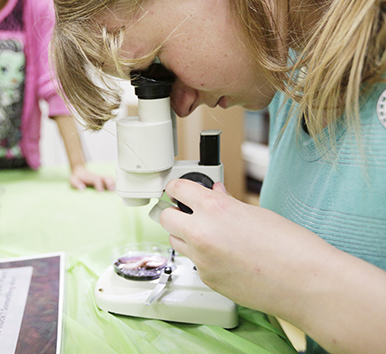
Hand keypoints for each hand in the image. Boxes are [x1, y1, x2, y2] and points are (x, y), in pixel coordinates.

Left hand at [69, 164, 114, 190]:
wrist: (79, 171)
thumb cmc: (77, 177)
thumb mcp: (73, 179)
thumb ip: (76, 183)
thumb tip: (82, 188)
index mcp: (90, 177)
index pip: (96, 180)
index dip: (99, 185)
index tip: (101, 191)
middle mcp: (97, 177)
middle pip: (106, 177)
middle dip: (110, 183)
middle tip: (112, 190)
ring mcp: (101, 178)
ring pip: (110, 179)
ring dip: (114, 184)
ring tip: (116, 192)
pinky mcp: (103, 180)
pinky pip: (110, 180)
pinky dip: (114, 184)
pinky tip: (117, 191)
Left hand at [159, 178, 329, 313]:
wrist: (307, 284)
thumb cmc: (291, 247)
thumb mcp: (257, 213)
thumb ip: (227, 202)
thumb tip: (214, 193)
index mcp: (214, 208)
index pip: (176, 188)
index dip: (177, 187)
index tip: (178, 189)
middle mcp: (201, 233)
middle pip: (165, 216)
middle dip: (175, 212)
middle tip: (188, 211)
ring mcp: (202, 259)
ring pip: (176, 241)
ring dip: (186, 234)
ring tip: (210, 234)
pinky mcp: (207, 279)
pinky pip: (194, 262)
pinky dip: (203, 257)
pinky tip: (226, 256)